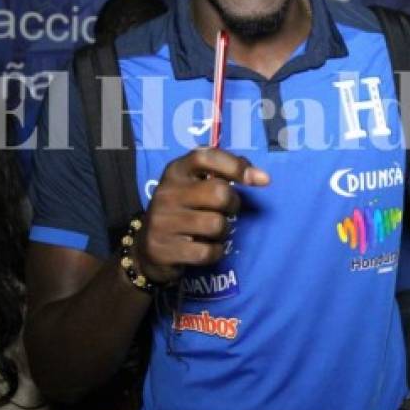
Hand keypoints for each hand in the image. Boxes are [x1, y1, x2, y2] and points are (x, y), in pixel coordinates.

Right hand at [133, 148, 268, 284]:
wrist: (147, 249)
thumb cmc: (182, 210)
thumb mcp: (193, 186)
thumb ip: (222, 173)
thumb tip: (260, 176)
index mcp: (175, 171)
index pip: (205, 156)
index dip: (235, 165)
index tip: (261, 180)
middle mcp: (167, 192)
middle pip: (219, 193)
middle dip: (233, 205)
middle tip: (227, 211)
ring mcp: (163, 221)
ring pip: (216, 224)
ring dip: (223, 232)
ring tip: (211, 232)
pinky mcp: (164, 249)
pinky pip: (207, 252)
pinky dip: (215, 252)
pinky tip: (205, 249)